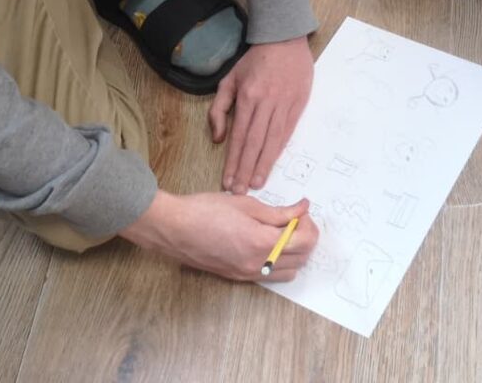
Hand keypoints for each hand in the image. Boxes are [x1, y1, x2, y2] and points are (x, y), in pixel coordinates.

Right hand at [121, 191, 318, 281]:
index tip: (301, 210)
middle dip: (305, 237)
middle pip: (301, 258)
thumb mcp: (247, 204)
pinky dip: (278, 261)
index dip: (308, 223)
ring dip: (294, 253)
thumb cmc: (205, 210)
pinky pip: (269, 275)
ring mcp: (247, 274)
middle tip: (294, 218)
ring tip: (281, 231)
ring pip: (288, 272)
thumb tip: (302, 208)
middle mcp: (258, 265)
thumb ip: (279, 211)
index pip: (305, 241)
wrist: (173, 229)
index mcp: (262, 243)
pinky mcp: (237, 277)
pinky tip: (266, 242)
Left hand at [209, 37, 313, 193]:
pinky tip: (272, 164)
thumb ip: (219, 109)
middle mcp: (265, 103)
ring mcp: (283, 104)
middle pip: (254, 143)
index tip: (228, 181)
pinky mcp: (298, 104)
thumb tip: (219, 138)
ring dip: (263, 165)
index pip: (238, 136)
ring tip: (256, 184)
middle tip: (240, 191)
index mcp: (247, 97)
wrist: (285, 40)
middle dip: (246, 170)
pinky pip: (286, 132)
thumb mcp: (229, 79)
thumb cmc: (254, 61)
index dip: (233, 161)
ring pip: (272, 141)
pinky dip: (278, 150)